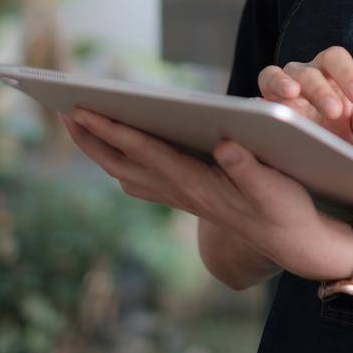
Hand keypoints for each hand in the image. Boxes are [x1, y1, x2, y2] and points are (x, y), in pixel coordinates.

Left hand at [59, 107, 352, 282]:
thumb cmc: (285, 210)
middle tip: (61, 109)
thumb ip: (250, 168)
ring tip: (78, 122)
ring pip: (124, 172)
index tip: (83, 109)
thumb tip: (226, 143)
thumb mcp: (275, 188)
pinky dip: (118, 160)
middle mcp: (180, 191)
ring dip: (97, 149)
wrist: (291, 244)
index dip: (113, 129)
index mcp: (195, 183)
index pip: (144, 151)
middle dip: (90, 137)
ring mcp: (179, 196)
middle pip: (120, 163)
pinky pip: (138, 178)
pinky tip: (115, 149)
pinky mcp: (185, 195)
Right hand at [258, 45, 352, 152]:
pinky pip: (257, 100)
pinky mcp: (263, 109)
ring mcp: (279, 90)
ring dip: (282, 83)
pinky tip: (268, 114)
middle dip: (321, 90)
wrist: (321, 159)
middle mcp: (303, 75)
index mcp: (330, 73)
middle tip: (334, 111)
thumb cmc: (344, 137)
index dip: (348, 73)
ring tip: (291, 93)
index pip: (336, 59)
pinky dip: (261, 104)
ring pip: (273, 75)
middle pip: (307, 72)